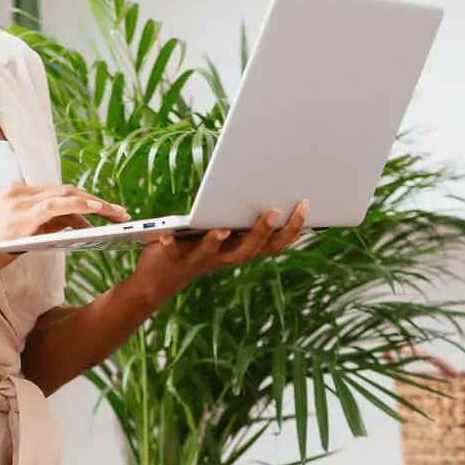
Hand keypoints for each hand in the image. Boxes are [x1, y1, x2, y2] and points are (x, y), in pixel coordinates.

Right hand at [0, 182, 128, 286]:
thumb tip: (70, 226)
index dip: (82, 200)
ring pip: (66, 195)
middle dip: (95, 201)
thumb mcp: (17, 236)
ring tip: (117, 216)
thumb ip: (41, 226)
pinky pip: (59, 205)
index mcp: (15, 194)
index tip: (103, 209)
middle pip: (65, 190)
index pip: (56, 193)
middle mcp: (18, 192)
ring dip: (95, 204)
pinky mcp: (23, 215)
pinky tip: (98, 211)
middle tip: (119, 213)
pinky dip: (80, 206)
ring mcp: (20, 201)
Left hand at [131, 200, 309, 302]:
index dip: (292, 227)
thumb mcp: (223, 231)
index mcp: (240, 248)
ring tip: (222, 229)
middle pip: (249, 249)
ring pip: (214, 253)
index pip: (273, 242)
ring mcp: (200, 259)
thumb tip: (263, 183)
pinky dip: (171, 243)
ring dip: (218, 240)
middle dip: (263, 231)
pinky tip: (167, 235)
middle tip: (275, 212)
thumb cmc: (196, 248)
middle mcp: (224, 257)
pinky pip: (173, 251)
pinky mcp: (173, 257)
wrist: (158, 281)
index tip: (305, 203)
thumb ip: (240, 216)